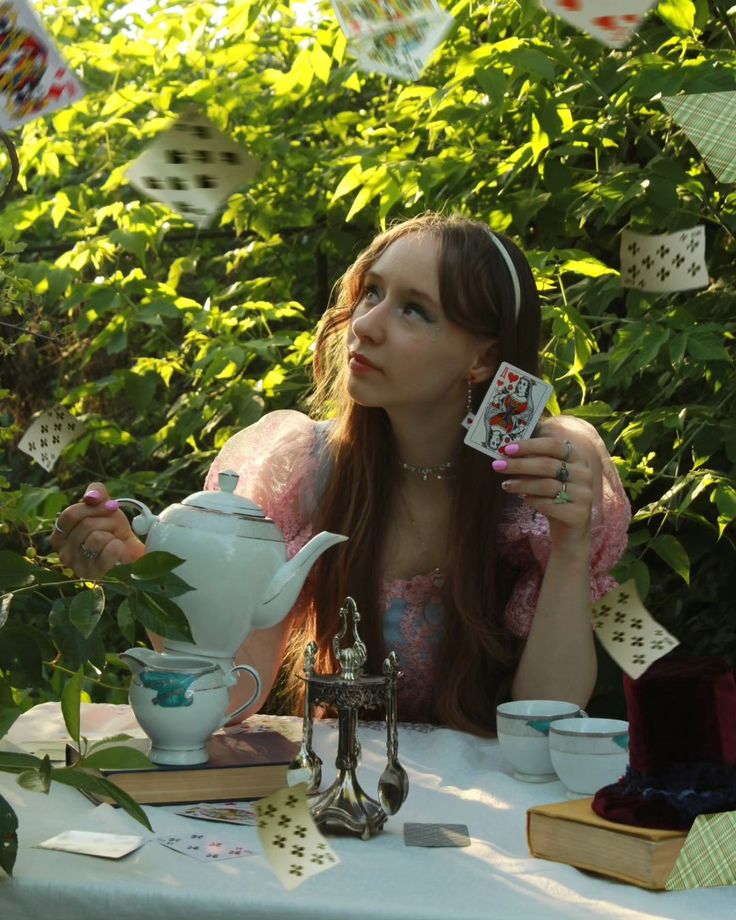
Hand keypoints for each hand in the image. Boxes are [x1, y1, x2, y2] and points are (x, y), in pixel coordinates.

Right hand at [51, 481, 144, 579]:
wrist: (132, 553)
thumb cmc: (113, 530)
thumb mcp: (104, 506)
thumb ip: (96, 492)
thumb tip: (91, 495)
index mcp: (60, 536)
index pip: (69, 515)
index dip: (93, 508)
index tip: (111, 506)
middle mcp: (64, 554)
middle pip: (85, 525)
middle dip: (107, 521)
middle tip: (115, 528)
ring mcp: (78, 567)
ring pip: (97, 538)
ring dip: (113, 534)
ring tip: (115, 540)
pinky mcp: (95, 576)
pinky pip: (109, 551)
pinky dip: (119, 546)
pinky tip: (118, 550)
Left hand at [492, 420, 600, 552]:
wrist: (570, 531)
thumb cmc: (554, 498)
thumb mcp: (546, 477)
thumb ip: (533, 463)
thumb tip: (506, 452)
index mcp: (578, 458)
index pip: (553, 445)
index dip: (529, 445)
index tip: (507, 449)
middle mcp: (584, 474)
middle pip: (547, 464)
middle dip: (519, 464)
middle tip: (497, 465)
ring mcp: (584, 494)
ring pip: (546, 485)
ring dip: (521, 484)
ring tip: (505, 485)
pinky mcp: (579, 514)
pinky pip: (548, 504)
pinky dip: (532, 501)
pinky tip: (524, 500)